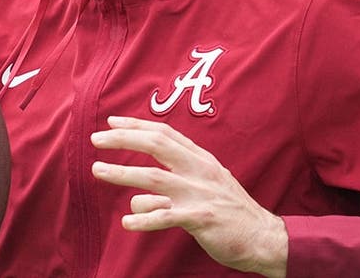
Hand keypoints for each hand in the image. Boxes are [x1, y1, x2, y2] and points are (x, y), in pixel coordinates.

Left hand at [90, 116, 288, 277]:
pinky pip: (164, 217)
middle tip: (96, 139)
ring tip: (97, 170)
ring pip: (153, 177)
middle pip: (155, 145)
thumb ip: (173, 186)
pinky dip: (143, 219)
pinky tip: (126, 222)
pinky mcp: (200, 219)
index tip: (111, 122)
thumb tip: (137, 198)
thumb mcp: (206, 188)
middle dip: (123, 139)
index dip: (136, 125)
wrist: (264, 238)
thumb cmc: (231, 213)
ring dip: (121, 173)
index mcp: (201, 159)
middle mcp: (198, 170)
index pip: (165, 133)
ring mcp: (199, 193)